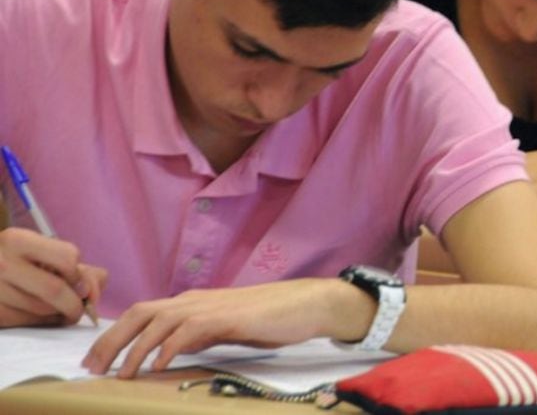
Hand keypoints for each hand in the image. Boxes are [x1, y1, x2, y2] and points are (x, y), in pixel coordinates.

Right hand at [0, 227, 106, 326]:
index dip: (78, 273)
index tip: (78, 280)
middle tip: (80, 308)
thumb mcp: (44, 252)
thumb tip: (96, 290)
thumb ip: (78, 266)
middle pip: (56, 289)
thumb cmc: (19, 261)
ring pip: (43, 310)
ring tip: (61, 309)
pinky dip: (44, 322)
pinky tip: (43, 315)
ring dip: (60, 314)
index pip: (67, 257)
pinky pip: (27, 323)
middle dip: (75, 303)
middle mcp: (2, 264)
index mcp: (18, 241)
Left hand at [82, 278, 369, 377]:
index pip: (143, 313)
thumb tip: (172, 352)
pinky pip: (189, 329)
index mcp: (193, 302)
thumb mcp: (226, 328)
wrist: (307, 304)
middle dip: (111, 340)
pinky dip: (169, 346)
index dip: (114, 334)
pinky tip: (159, 365)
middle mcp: (195, 300)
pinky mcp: (228, 317)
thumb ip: (199, 335)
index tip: (95, 360)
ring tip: (121, 374)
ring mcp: (212, 305)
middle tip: (92, 368)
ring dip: (134, 348)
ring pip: (158, 320)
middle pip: (140, 313)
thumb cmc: (271, 318)